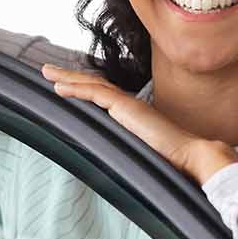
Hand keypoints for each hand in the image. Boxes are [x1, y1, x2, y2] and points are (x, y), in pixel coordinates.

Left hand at [40, 64, 237, 183]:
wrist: (190, 154)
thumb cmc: (172, 160)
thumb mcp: (143, 153)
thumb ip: (130, 151)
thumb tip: (117, 166)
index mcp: (133, 114)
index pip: (104, 95)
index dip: (85, 88)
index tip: (69, 85)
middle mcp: (129, 105)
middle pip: (94, 84)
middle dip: (70, 76)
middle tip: (50, 71)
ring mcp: (127, 104)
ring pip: (91, 84)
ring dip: (67, 78)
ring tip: (47, 73)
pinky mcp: (125, 108)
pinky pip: (95, 94)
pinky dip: (76, 89)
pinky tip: (60, 88)